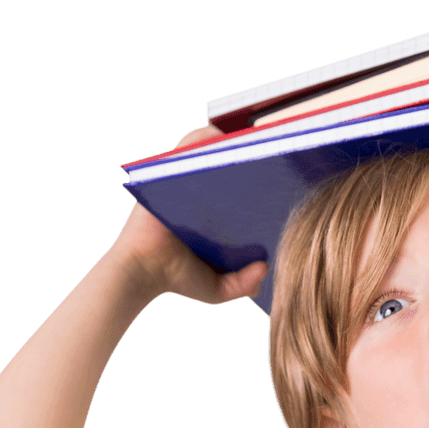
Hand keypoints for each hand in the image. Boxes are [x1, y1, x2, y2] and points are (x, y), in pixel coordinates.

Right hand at [111, 126, 267, 303]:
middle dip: (255, 159)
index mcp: (220, 214)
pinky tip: (224, 144)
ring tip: (257, 148)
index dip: (267, 182)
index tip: (288, 182)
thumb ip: (244, 284)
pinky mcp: (166, 169)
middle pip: (234, 165)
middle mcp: (204, 193)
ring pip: (212, 150)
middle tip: (279, 163)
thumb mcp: (218, 288)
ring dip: (232, 144)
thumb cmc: (177, 277)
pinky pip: (187, 144)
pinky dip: (203, 138)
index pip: (248, 189)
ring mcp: (184, 178)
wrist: (140, 271)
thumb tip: (265, 266)